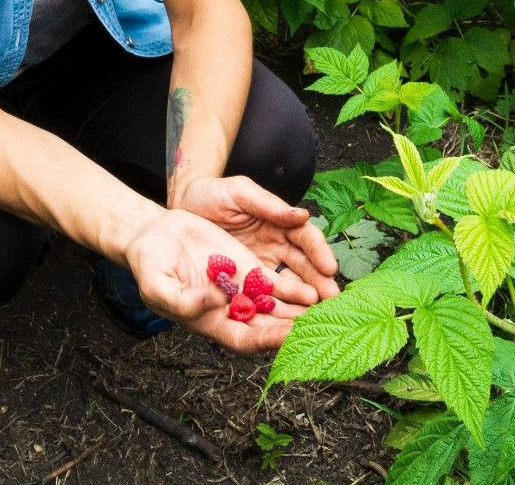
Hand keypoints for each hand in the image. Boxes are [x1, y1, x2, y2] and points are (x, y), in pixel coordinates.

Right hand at [120, 209, 304, 352]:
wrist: (154, 234)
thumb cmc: (149, 264)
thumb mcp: (157, 284)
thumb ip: (181, 299)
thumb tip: (213, 303)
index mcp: (210, 323)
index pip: (245, 339)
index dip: (267, 341)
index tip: (288, 337)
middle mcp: (231, 311)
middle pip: (270, 328)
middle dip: (295, 330)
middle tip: (322, 329)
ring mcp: (242, 289)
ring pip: (278, 307)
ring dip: (302, 313)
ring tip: (327, 314)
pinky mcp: (249, 267)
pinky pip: (276, 282)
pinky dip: (294, 288)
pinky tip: (314, 290)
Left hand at [172, 175, 340, 305]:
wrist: (182, 208)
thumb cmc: (212, 194)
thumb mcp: (239, 192)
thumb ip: (268, 204)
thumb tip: (302, 215)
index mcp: (280, 221)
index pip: (306, 238)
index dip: (319, 252)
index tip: (329, 267)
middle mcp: (277, 245)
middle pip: (304, 265)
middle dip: (319, 282)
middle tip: (332, 300)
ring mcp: (263, 264)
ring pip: (289, 283)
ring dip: (304, 299)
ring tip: (315, 315)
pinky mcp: (246, 281)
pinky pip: (266, 295)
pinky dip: (278, 307)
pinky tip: (288, 321)